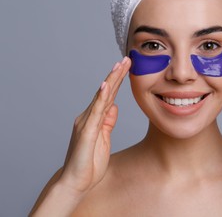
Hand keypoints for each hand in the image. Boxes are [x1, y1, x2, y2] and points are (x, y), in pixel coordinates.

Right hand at [59, 57, 130, 194]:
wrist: (75, 182)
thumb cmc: (89, 162)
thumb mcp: (104, 139)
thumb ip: (107, 122)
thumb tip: (114, 106)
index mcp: (95, 119)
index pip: (109, 96)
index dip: (118, 81)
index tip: (127, 67)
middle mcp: (88, 117)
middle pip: (106, 92)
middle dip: (117, 75)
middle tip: (127, 59)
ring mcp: (86, 122)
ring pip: (101, 97)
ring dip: (111, 80)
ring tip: (120, 65)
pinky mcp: (86, 131)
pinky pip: (96, 112)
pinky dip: (101, 98)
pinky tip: (106, 86)